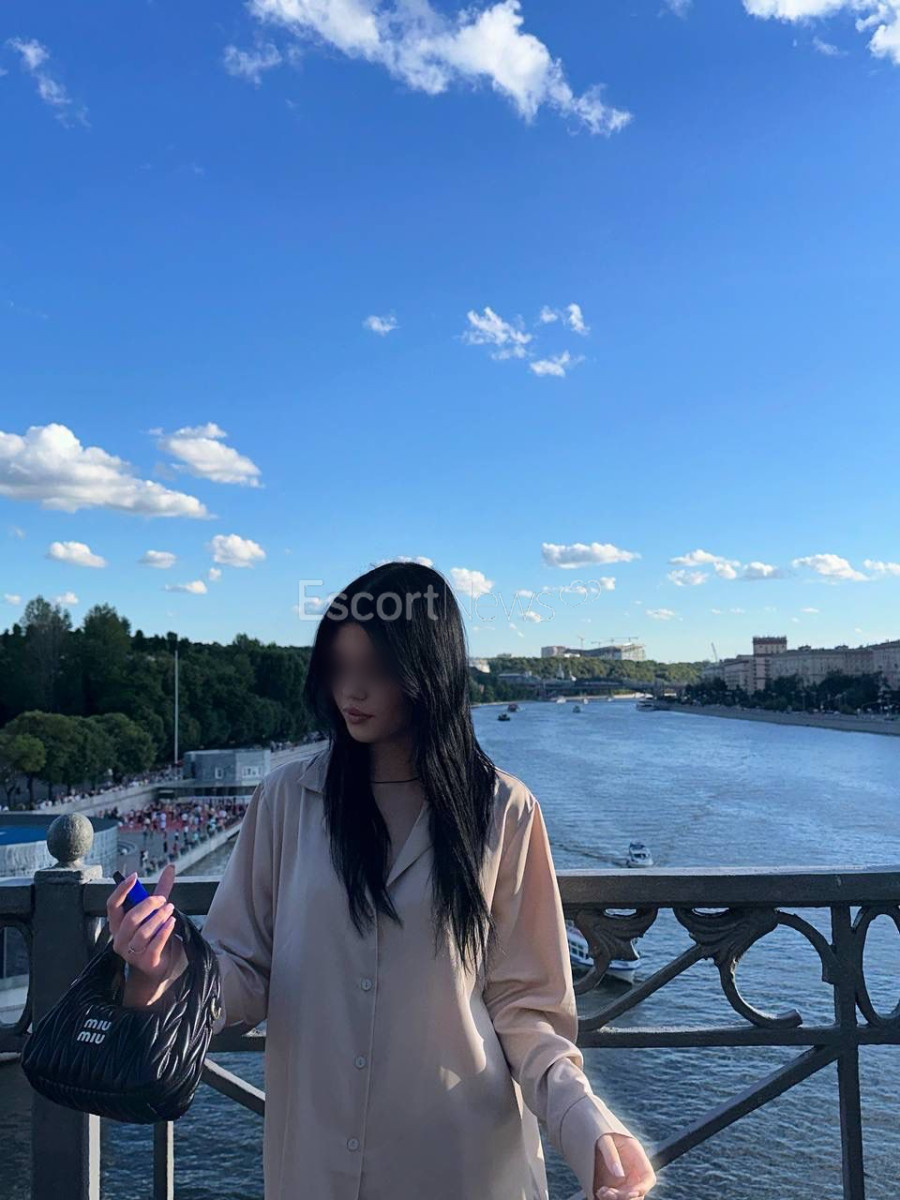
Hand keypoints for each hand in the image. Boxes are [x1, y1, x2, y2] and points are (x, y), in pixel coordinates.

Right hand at [106, 863, 182, 988]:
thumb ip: (161, 890)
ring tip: (170, 909)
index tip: (134, 877)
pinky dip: (164, 931)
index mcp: (117, 924)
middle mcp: (120, 938)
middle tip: (163, 899)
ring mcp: (131, 952)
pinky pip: (154, 944)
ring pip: (142, 932)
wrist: (159, 964)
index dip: (121, 890)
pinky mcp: (145, 961)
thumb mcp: (155, 911)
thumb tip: (170, 867)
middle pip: (130, 918)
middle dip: (148, 905)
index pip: (112, 905)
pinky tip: (172, 922)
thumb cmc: (153, 934)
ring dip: (158, 918)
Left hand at [593, 1132, 656, 1199]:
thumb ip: (611, 1154)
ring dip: (616, 1199)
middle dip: (625, 1197)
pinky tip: (599, 1192)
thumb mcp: (604, 1138)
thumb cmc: (598, 1131)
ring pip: (626, 1197)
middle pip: (637, 1192)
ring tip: (601, 1192)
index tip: (631, 1193)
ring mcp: (623, 1181)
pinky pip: (614, 1197)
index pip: (648, 1177)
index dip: (643, 1188)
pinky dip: (607, 1198)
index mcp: (636, 1156)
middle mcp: (632, 1172)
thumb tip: (619, 1175)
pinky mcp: (612, 1186)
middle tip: (608, 1193)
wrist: (587, 1130)